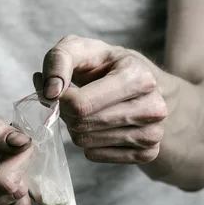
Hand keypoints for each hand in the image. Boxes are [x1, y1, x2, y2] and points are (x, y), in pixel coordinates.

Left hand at [34, 35, 167, 163]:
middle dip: (66, 113)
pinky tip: (97, 125)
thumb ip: (58, 61)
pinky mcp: (148, 153)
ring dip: (75, 127)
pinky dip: (88, 142)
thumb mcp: (78, 48)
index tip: (57, 91)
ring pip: (86, 142)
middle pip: (82, 124)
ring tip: (85, 110)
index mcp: (139, 77)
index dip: (59, 100)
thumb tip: (50, 93)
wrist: (136, 81)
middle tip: (70, 100)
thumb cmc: (103, 64)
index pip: (81, 104)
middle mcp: (153, 107)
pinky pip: (95, 156)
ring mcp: (153, 133)